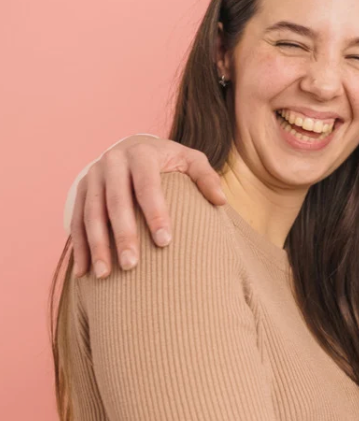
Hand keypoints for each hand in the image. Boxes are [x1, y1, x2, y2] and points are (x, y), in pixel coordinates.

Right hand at [70, 136, 224, 277]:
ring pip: (90, 214)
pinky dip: (79, 246)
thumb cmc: (168, 160)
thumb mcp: (190, 160)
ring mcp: (92, 176)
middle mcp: (112, 162)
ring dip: (97, 245)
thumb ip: (206, 177)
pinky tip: (83, 272)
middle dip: (123, 234)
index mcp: (140, 154)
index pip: (147, 185)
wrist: (132, 146)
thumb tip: (221, 200)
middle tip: (132, 265)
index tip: (165, 242)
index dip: (155, 213)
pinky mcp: (80, 190)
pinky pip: (76, 220)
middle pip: (115, 202)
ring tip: (105, 274)